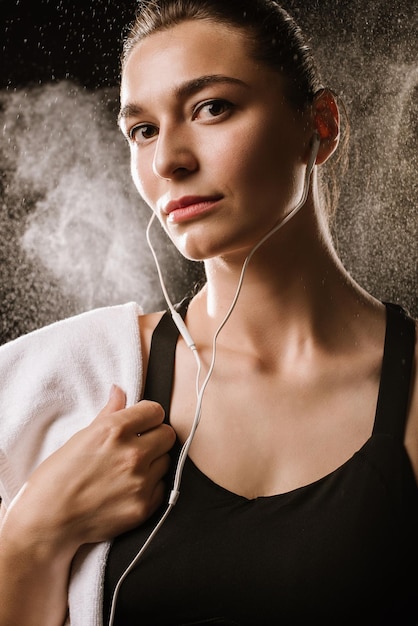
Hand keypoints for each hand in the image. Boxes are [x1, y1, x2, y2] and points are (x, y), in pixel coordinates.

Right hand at [4, 386, 175, 557]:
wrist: (47, 522)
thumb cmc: (56, 478)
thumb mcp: (80, 437)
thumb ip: (108, 413)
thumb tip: (119, 391)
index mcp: (115, 430)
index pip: (155, 411)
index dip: (148, 416)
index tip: (143, 423)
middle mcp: (132, 454)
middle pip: (167, 434)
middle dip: (155, 437)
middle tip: (139, 445)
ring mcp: (140, 481)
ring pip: (166, 460)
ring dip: (153, 462)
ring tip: (129, 470)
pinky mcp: (144, 506)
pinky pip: (161, 487)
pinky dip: (150, 486)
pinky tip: (129, 488)